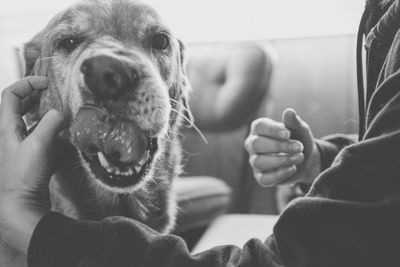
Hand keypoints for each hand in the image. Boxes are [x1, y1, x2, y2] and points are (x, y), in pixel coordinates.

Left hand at [0, 77, 63, 252]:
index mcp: (7, 126)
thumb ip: (50, 124)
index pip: (11, 94)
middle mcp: (12, 134)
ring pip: (32, 122)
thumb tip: (60, 112)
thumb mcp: (38, 145)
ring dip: (46, 115)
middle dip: (37, 96)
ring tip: (63, 113)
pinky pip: (41, 139)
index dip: (27, 84)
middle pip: (20, 106)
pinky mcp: (32, 158)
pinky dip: (52, 134)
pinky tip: (65, 138)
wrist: (21, 204)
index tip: (47, 83)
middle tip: (54, 94)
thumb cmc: (24, 174)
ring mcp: (22, 146)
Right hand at [244, 108, 320, 186]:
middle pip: (256, 144)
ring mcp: (255, 161)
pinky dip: (279, 175)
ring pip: (259, 162)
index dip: (272, 130)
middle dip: (278, 146)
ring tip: (299, 157)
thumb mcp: (300, 130)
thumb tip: (289, 112)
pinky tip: (292, 168)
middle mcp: (253, 144)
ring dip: (280, 160)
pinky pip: (264, 179)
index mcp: (259, 129)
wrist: (305, 160)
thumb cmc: (298, 140)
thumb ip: (294, 122)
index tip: (288, 134)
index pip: (259, 126)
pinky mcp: (261, 177)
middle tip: (298, 147)